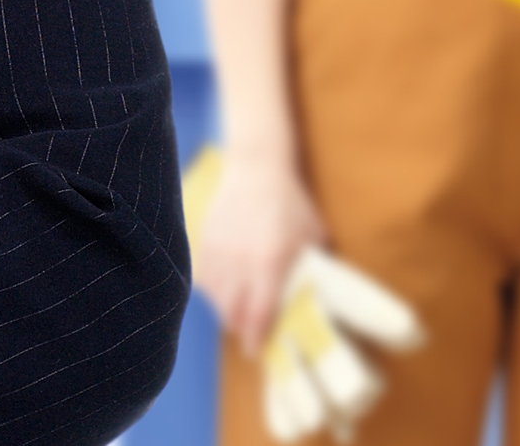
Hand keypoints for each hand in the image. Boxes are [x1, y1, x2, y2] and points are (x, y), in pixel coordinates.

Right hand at [198, 150, 324, 354]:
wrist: (256, 167)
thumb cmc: (291, 203)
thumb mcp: (313, 238)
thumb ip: (311, 270)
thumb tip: (315, 299)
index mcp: (269, 263)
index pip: (259, 314)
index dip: (257, 337)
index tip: (257, 351)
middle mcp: (240, 262)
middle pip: (232, 311)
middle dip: (241, 328)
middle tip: (251, 334)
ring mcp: (219, 251)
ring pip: (215, 297)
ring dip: (226, 310)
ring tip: (238, 311)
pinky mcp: (204, 241)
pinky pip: (204, 277)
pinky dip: (213, 289)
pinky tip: (223, 288)